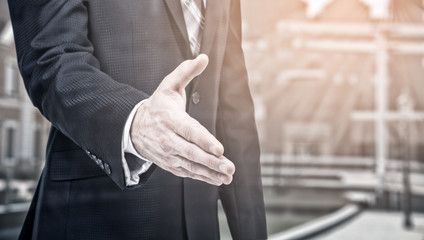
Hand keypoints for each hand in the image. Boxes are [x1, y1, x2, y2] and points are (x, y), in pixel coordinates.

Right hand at [131, 54, 234, 185]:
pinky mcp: (170, 163)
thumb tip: (203, 57)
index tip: (219, 149)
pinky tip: (216, 179)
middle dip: (211, 161)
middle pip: (192, 152)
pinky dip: (202, 177)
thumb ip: (186, 72)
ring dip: (210, 172)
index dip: (204, 141)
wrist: (134, 127)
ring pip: (191, 165)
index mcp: (170, 119)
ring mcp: (168, 154)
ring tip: (226, 176)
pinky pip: (187, 172)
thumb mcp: (168, 85)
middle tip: (229, 167)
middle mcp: (168, 139)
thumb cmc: (157, 105)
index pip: (189, 131)